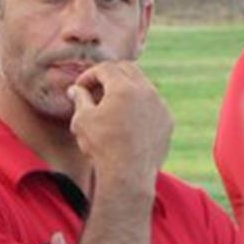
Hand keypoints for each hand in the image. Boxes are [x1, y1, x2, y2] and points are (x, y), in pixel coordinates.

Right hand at [67, 61, 172, 193]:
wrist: (129, 175)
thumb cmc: (102, 147)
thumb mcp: (83, 120)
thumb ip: (79, 99)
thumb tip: (75, 89)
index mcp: (124, 87)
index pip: (105, 68)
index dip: (89, 75)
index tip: (80, 87)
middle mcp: (146, 91)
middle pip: (127, 69)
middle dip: (109, 75)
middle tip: (96, 89)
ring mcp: (160, 106)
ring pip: (143, 86)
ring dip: (126, 89)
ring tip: (112, 105)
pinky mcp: (167, 121)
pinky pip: (153, 104)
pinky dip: (140, 105)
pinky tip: (128, 120)